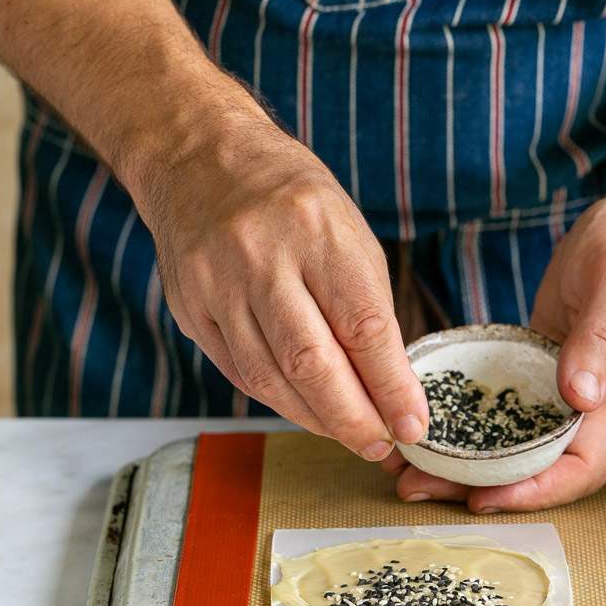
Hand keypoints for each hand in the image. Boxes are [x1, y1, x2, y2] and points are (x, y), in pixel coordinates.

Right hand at [132, 91, 427, 459]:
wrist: (201, 160)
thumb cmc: (293, 201)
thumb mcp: (348, 234)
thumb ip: (367, 308)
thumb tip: (391, 388)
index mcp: (317, 231)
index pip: (362, 326)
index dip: (391, 386)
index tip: (413, 426)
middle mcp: (261, 258)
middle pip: (310, 363)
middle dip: (352, 418)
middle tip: (379, 445)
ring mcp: (217, 285)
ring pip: (270, 378)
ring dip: (315, 419)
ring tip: (348, 433)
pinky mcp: (191, 309)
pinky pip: (239, 372)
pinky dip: (278, 399)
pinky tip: (305, 408)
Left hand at [383, 191, 605, 509]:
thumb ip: (601, 340)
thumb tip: (579, 397)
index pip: (581, 467)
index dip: (537, 492)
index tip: (485, 497)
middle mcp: (589, 404)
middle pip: (537, 467)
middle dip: (481, 485)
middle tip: (417, 487)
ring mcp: (562, 388)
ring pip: (513, 442)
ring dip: (465, 460)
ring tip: (410, 467)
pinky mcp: (538, 367)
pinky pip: (502, 407)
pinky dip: (468, 421)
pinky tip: (430, 422)